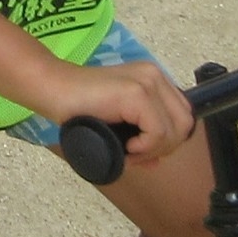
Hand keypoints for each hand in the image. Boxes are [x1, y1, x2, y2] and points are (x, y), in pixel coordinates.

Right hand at [47, 57, 194, 164]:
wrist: (52, 89)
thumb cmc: (79, 107)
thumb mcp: (119, 121)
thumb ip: (141, 135)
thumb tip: (157, 161)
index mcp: (153, 78)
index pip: (182, 116)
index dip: (169, 141)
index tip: (143, 152)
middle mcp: (155, 75)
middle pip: (185, 123)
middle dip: (165, 147)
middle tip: (136, 155)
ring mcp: (147, 82)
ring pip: (176, 129)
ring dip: (155, 149)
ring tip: (130, 152)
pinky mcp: (136, 92)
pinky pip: (158, 131)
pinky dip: (146, 147)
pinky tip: (127, 147)